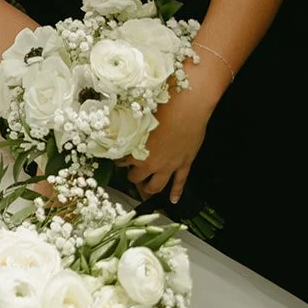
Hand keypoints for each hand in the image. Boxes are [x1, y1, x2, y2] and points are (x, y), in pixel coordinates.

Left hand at [125, 73, 217, 203]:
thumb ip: (131, 128)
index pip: (122, 161)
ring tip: (146, 190)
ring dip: (150, 189)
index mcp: (137, 151)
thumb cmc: (162, 107)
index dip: (119, 160)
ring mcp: (169, 166)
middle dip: (133, 177)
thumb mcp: (139, 117)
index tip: (119, 158)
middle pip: (137, 177)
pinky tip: (173, 200)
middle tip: (131, 174)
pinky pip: (180, 182)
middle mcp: (152, 163)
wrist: (188, 108)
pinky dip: (176, 192)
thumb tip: (119, 125)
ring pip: (157, 185)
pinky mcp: (185, 164)